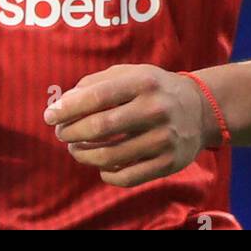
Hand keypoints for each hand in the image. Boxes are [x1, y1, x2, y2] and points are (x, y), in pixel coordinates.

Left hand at [43, 63, 215, 186]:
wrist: (200, 109)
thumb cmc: (153, 88)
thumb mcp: (129, 73)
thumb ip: (96, 82)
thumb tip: (63, 102)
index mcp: (142, 82)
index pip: (96, 96)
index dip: (68, 108)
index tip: (50, 115)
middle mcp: (155, 109)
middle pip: (100, 127)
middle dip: (72, 132)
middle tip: (61, 134)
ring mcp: (164, 138)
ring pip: (111, 155)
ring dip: (84, 155)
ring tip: (75, 149)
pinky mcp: (169, 163)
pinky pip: (129, 177)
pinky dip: (107, 174)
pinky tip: (100, 166)